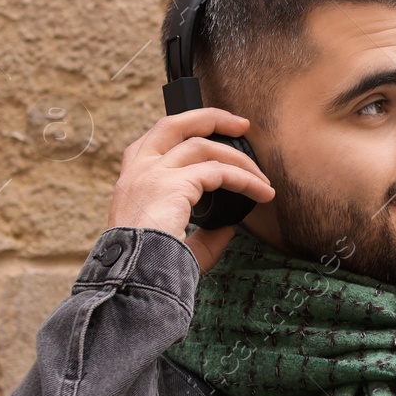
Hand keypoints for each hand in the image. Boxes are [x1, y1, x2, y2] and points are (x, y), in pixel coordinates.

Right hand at [106, 108, 274, 272]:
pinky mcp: (172, 184)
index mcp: (131, 182)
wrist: (133, 277)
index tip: (211, 134)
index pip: (154, 141)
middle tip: (242, 125)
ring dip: (240, 159)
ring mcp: (152, 174)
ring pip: (203, 146)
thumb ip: (203, 235)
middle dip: (210, 118)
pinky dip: (245, 180)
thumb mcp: (176, 245)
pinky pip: (219, 172)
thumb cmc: (149, 267)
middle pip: (173, 124)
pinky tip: (262, 192)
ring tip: (264, 179)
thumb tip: (229, 228)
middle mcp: (137, 171)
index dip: (184, 131)